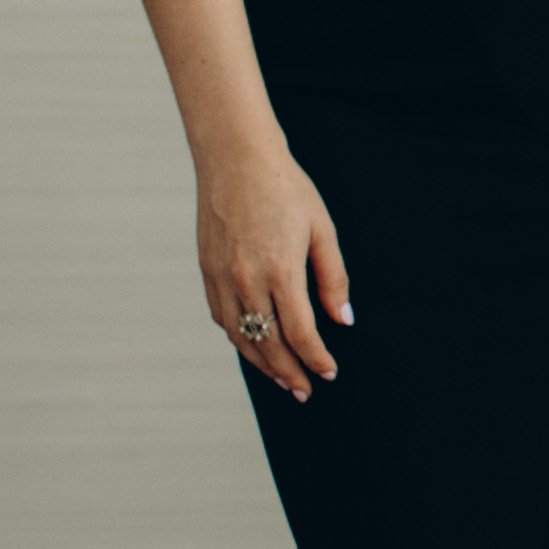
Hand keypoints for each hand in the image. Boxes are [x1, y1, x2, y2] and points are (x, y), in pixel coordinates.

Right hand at [194, 125, 350, 394]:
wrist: (235, 157)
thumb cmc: (285, 188)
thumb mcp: (321, 229)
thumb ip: (333, 278)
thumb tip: (342, 320)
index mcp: (280, 270)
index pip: (300, 332)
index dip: (315, 358)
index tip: (329, 373)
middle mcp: (246, 279)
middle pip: (267, 344)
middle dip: (289, 372)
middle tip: (305, 391)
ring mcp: (221, 277)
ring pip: (240, 336)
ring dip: (261, 363)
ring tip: (282, 378)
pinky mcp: (206, 270)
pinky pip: (221, 316)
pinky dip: (238, 338)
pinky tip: (253, 345)